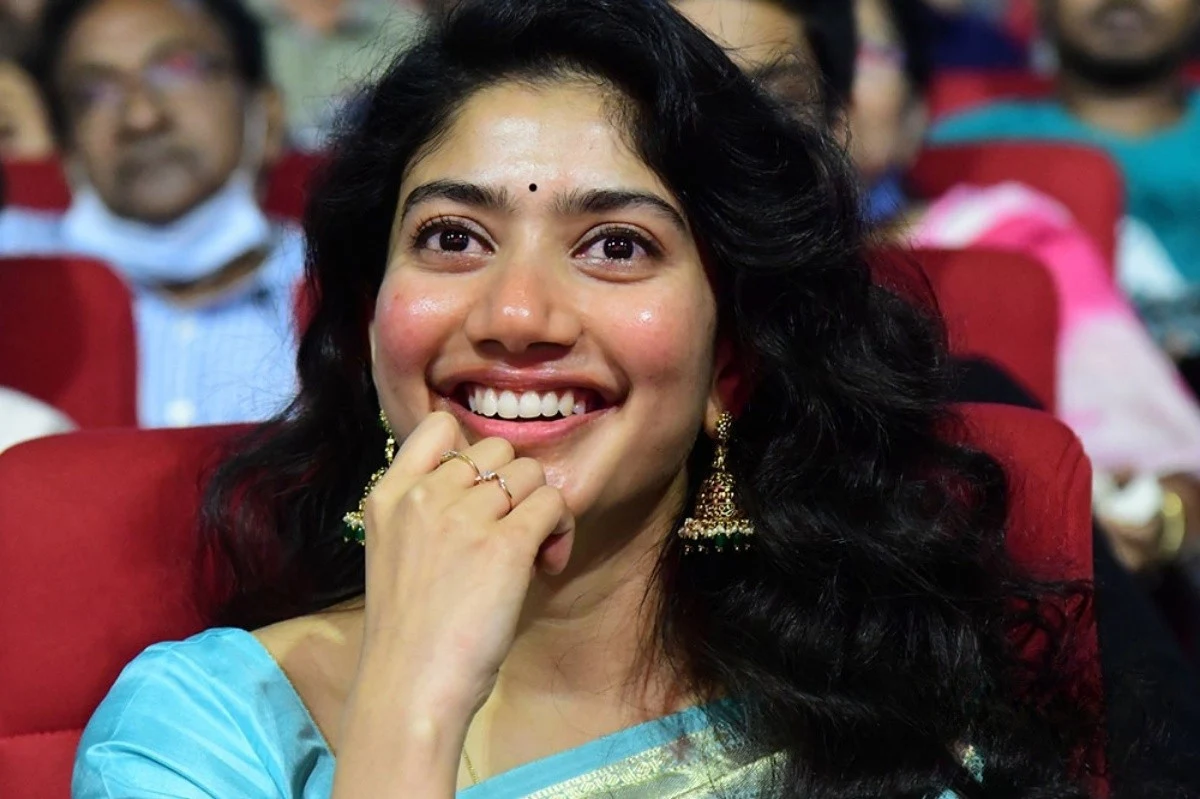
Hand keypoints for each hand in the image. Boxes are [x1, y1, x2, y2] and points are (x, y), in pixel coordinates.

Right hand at [356, 411, 573, 715]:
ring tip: (532, 554)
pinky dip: (561, 530)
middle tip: (511, 534)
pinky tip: (547, 565)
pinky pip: (554, 503)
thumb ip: (426, 512)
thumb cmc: (408, 634)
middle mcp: (425, 494)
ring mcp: (464, 516)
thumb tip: (489, 489)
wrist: (409, 686)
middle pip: (497, 450)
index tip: (480, 495)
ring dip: (541, 508)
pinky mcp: (505, 544)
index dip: (472, 454)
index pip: (439, 427)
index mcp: (389, 495)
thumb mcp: (393, 553)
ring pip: (531, 473)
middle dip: (513, 487)